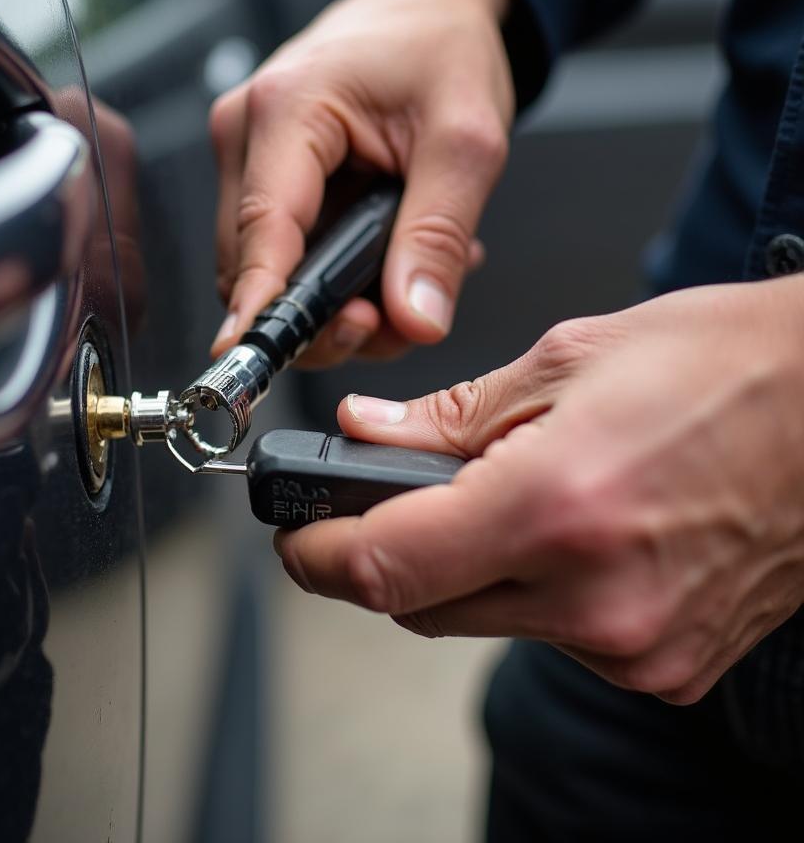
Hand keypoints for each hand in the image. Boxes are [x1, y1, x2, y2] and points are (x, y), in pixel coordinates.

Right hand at [210, 0, 513, 366]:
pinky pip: (283, 249)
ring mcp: (250, 153)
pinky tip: (388, 258)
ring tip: (409, 279)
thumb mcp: (466, 138)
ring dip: (333, 300)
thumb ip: (439, 236)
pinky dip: (332, 275)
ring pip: (266, 267)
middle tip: (397, 319)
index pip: (263, 227)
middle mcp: (249, 131)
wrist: (428, 4)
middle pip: (253, 263)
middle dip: (322, 314)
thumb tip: (415, 321)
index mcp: (289, 108)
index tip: (257, 358)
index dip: (263, 303)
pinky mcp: (265, 171)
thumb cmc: (442, 45)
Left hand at [275, 277, 803, 703]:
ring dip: (461, 568)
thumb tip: (371, 433)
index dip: (318, 555)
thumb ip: (452, 415)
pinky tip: (558, 530)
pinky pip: (551, 634)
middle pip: (421, 604)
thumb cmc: (728, 365)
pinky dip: (527, 587)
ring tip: (498, 493)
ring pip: (483, 621)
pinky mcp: (667, 664)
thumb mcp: (569, 359)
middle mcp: (598, 597)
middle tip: (381, 500)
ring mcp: (638, 645)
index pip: (388, 565)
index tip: (296, 539)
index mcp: (560, 505)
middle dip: (384, 555)